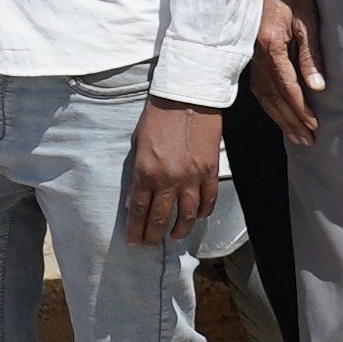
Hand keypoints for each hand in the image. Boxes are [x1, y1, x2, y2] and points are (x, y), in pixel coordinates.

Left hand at [120, 95, 227, 249]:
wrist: (187, 96)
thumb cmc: (157, 115)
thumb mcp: (138, 142)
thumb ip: (138, 170)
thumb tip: (136, 196)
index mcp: (145, 171)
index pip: (138, 210)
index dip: (135, 229)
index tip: (133, 241)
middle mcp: (168, 179)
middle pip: (161, 218)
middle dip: (153, 236)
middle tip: (149, 245)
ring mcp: (192, 177)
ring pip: (187, 215)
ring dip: (180, 230)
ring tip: (174, 238)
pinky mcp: (210, 171)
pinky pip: (208, 201)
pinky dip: (203, 213)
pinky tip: (197, 218)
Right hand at [249, 0, 325, 144]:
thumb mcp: (306, 20)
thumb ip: (310, 55)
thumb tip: (318, 88)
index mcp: (269, 45)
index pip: (286, 86)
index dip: (299, 108)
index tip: (313, 125)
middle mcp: (255, 54)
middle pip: (272, 96)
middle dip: (290, 120)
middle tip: (307, 140)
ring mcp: (250, 55)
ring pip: (263, 95)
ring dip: (280, 117)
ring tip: (296, 136)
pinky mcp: (250, 54)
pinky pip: (258, 86)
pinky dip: (269, 104)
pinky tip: (279, 114)